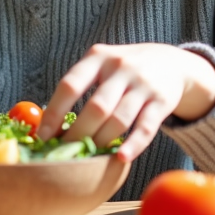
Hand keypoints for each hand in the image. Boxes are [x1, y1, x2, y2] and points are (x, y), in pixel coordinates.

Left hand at [36, 43, 214, 162]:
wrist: (172, 62)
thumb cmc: (125, 69)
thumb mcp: (102, 63)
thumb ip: (79, 85)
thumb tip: (49, 123)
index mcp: (98, 57)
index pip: (70, 85)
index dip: (54, 112)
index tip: (43, 136)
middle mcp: (120, 67)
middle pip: (95, 107)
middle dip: (77, 134)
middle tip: (65, 153)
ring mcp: (143, 84)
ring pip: (119, 120)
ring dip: (101, 141)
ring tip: (89, 155)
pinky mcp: (162, 101)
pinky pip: (145, 128)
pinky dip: (133, 145)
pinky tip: (120, 157)